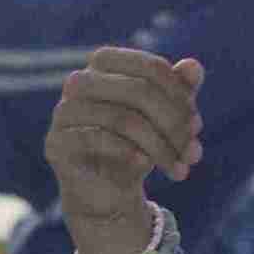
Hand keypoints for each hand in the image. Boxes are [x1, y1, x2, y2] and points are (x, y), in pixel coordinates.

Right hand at [43, 48, 203, 238]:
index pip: (151, 67)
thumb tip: (193, 66)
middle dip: (174, 123)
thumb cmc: (139, 142)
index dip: (180, 96)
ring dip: (159, 146)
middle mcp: (80, 82)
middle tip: (194, 151)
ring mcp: (64, 111)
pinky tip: (145, 164)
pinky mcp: (56, 143)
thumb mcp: (166, 116)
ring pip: (121, 119)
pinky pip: (96, 140)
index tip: (196, 124)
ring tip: (179, 167)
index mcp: (106, 64)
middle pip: (138, 91)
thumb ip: (181, 89)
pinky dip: (129, 153)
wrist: (107, 189)